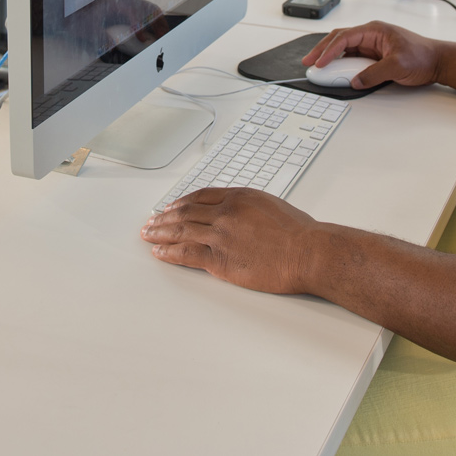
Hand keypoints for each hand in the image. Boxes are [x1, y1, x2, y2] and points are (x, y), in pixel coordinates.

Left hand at [140, 188, 323, 293]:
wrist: (308, 252)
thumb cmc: (300, 233)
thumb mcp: (270, 205)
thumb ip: (248, 208)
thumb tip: (237, 214)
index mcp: (238, 196)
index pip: (200, 196)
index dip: (181, 202)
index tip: (171, 206)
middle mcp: (225, 212)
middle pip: (185, 212)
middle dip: (164, 217)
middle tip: (151, 220)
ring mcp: (220, 235)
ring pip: (180, 231)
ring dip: (160, 232)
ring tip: (148, 234)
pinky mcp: (219, 259)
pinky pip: (186, 254)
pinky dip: (169, 252)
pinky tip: (159, 252)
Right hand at [302, 20, 445, 89]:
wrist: (438, 62)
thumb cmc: (423, 56)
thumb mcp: (397, 66)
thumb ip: (374, 74)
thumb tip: (356, 81)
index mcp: (374, 30)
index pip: (344, 37)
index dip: (328, 50)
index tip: (319, 62)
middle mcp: (371, 36)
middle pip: (339, 40)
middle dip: (322, 50)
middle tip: (308, 61)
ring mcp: (372, 46)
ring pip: (344, 49)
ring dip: (331, 58)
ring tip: (318, 67)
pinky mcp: (374, 57)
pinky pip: (353, 59)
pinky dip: (342, 65)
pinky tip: (336, 72)